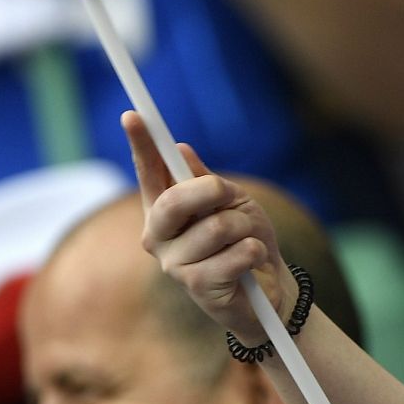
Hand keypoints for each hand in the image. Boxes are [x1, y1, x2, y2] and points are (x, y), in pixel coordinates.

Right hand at [125, 111, 294, 343]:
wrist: (269, 288)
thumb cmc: (245, 239)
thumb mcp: (232, 201)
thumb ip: (206, 180)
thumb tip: (180, 148)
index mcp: (165, 210)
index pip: (149, 172)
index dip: (141, 144)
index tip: (133, 115)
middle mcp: (160, 236)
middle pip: (175, 200)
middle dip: (211, 191)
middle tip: (228, 194)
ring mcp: (174, 264)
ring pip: (216, 227)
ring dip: (244, 228)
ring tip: (246, 241)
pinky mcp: (196, 287)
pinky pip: (235, 255)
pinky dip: (253, 252)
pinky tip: (250, 263)